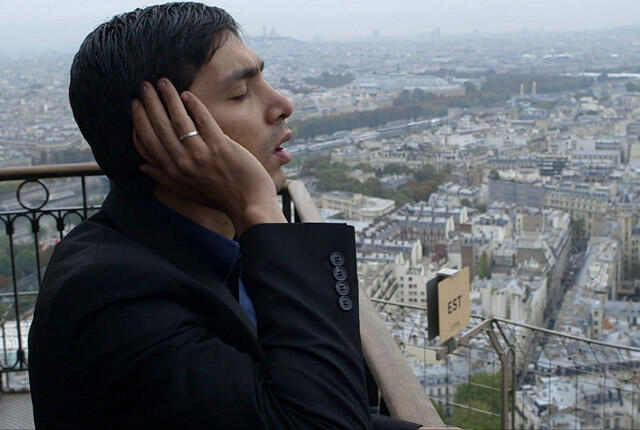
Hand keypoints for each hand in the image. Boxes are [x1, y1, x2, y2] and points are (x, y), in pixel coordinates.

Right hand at [131, 78, 285, 234]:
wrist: (250, 205)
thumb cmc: (220, 199)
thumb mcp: (187, 192)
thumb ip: (164, 178)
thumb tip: (143, 166)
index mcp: (173, 172)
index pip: (147, 143)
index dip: (138, 122)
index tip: (135, 105)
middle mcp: (183, 162)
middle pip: (159, 127)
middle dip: (149, 104)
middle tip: (144, 86)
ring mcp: (201, 154)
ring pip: (178, 120)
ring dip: (168, 98)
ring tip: (163, 82)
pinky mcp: (221, 147)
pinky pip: (203, 120)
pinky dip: (194, 106)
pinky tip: (187, 94)